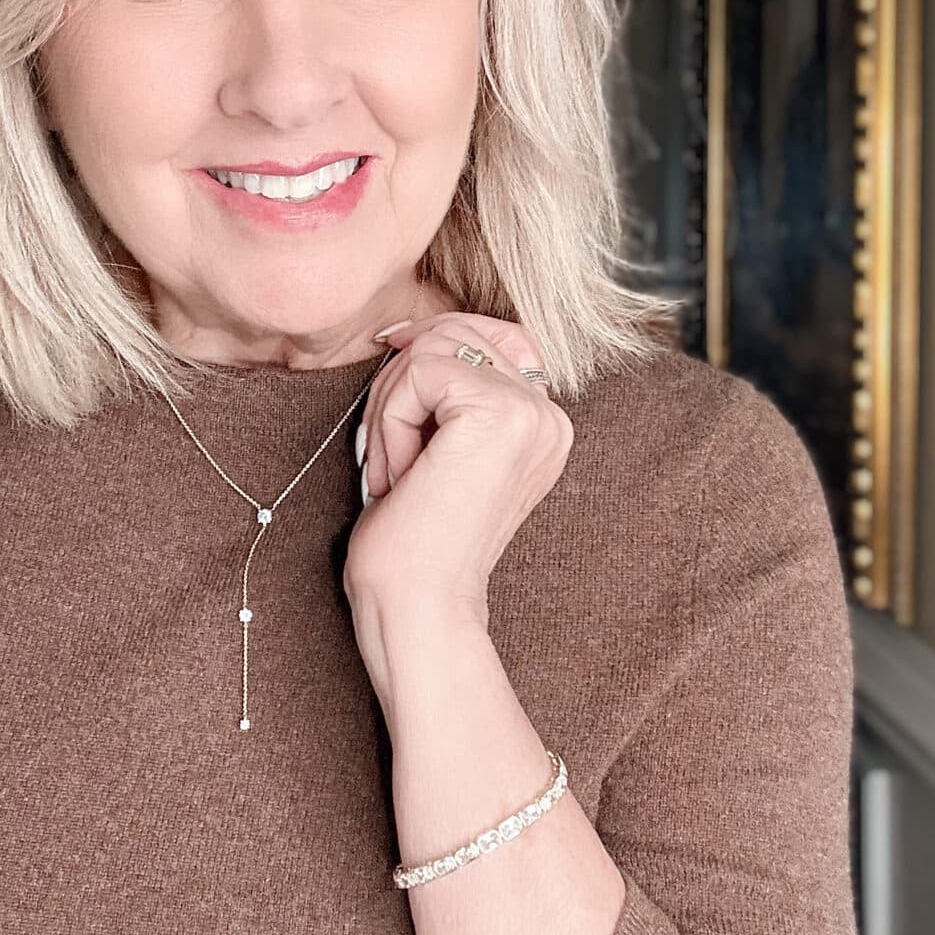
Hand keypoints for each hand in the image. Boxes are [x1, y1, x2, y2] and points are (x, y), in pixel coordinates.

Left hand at [343, 311, 573, 623]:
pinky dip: (389, 422)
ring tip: (393, 472)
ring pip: (432, 349)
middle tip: (385, 454)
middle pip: (455, 333)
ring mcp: (531, 411)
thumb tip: (409, 328)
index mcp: (543, 424)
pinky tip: (398, 477)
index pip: (487, 336)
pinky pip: (419, 373)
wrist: (419, 606)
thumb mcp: (438, 450)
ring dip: (391, 409)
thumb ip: (446, 392)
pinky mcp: (499, 412)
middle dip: (400, 384)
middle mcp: (549, 414)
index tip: (390, 388)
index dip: (428, 351)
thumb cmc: (415, 543)